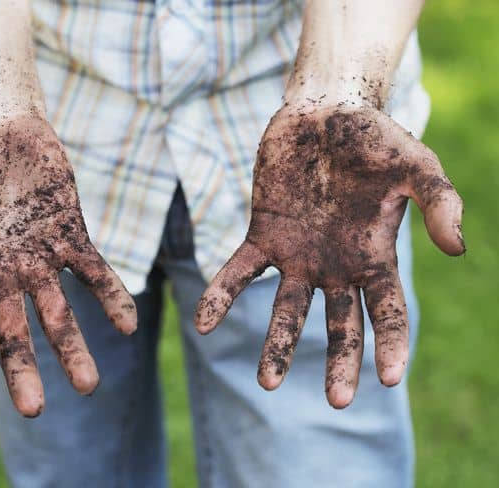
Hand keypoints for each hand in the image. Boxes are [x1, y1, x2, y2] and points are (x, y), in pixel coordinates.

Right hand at [0, 115, 136, 416]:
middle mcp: (4, 274)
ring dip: (73, 347)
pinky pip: (93, 272)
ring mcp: (40, 258)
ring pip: (59, 312)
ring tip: (90, 385)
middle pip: (15, 332)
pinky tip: (127, 324)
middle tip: (37, 410)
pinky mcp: (71, 236)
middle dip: (25, 369)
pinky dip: (110, 296)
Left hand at [195, 105, 463, 407]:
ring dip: (277, 345)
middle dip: (339, 361)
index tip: (390, 378)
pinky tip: (203, 323)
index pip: (387, 311)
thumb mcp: (417, 165)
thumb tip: (458, 248)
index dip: (391, 344)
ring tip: (267, 383)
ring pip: (287, 309)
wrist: (325, 112)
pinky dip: (222, 296)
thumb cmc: (375, 138)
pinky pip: (240, 273)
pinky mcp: (263, 236)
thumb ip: (440, 202)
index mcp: (374, 257)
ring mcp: (298, 255)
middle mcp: (335, 265)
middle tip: (336, 401)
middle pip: (340, 324)